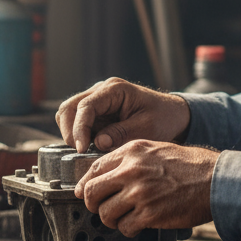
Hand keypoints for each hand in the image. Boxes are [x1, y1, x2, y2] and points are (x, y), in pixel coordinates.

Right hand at [56, 77, 190, 152]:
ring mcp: (97, 100)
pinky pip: (77, 122)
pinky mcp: (96, 112)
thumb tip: (98, 142)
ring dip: (72, 133)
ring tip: (87, 149)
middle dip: (70, 131)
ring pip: (68, 114)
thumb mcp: (147, 128)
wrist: (172, 114)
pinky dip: (79, 135)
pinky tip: (92, 146)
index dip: (79, 128)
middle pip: (69, 107)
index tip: (82, 149)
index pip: (86, 106)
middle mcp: (102, 91)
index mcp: (115, 89)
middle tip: (81, 151)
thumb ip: (122, 134)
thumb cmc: (163, 117)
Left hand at [77, 140, 216, 236]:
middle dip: (94, 205)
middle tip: (103, 208)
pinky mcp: (149, 214)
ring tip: (125, 218)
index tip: (86, 193)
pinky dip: (129, 230)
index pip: (94, 168)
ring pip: (105, 214)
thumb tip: (108, 175)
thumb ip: (131, 159)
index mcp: (132, 152)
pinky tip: (140, 224)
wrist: (215, 180)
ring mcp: (140, 193)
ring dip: (112, 220)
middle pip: (92, 193)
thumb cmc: (190, 165)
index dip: (86, 184)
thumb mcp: (157, 149)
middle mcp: (132, 171)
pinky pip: (125, 227)